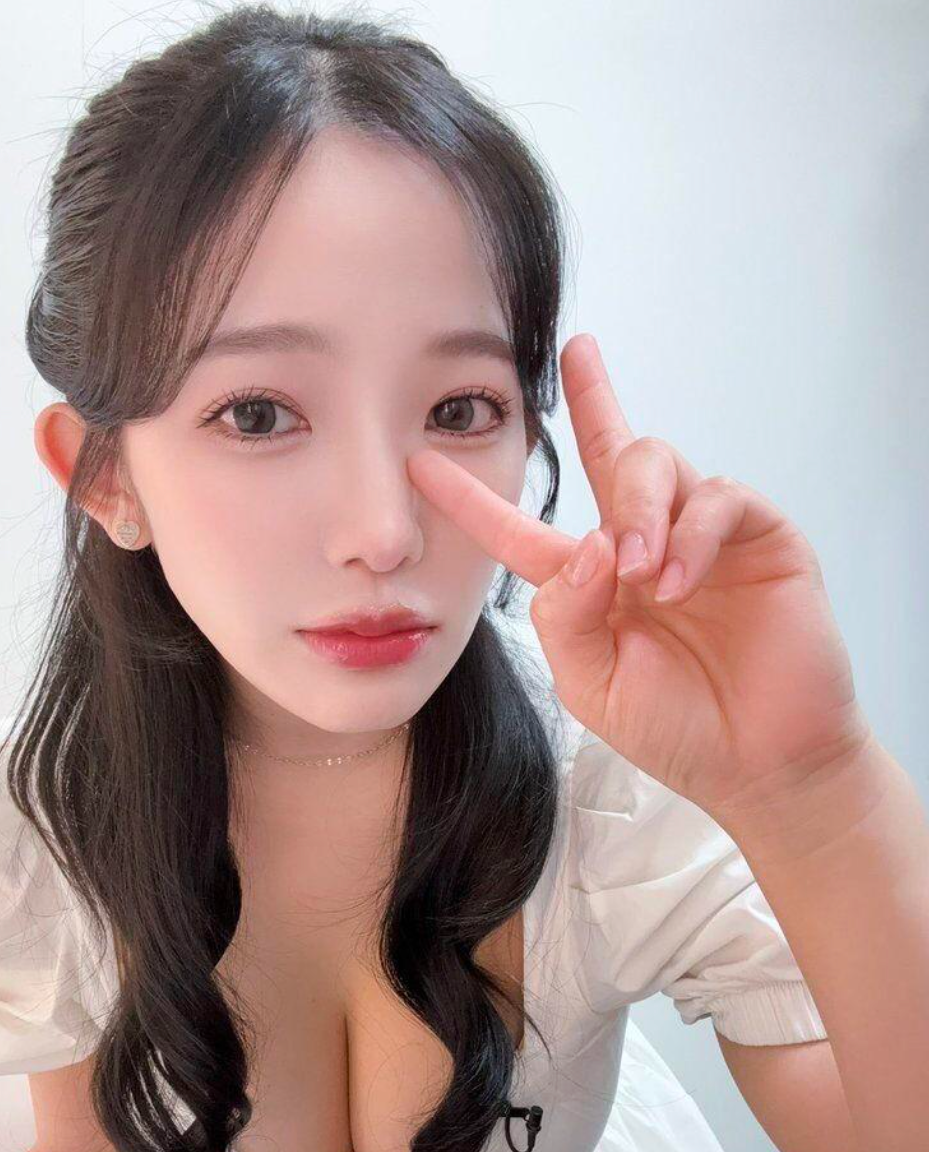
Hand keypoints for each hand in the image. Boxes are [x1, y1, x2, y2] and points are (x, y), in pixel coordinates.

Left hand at [406, 333, 873, 822]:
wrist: (761, 764)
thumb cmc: (676, 729)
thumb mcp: (592, 685)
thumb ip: (568, 619)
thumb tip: (589, 543)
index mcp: (590, 585)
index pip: (520, 531)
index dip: (473, 500)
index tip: (422, 463)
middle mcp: (642, 547)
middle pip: (609, 450)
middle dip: (593, 395)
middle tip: (578, 355)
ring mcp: (700, 538)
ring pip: (656, 464)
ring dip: (639, 509)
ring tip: (640, 571)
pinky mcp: (760, 539)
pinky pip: (718, 497)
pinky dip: (691, 532)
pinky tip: (677, 580)